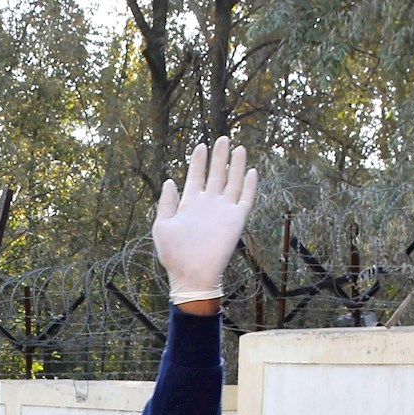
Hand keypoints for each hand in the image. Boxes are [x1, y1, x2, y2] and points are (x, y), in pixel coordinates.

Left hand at [152, 137, 259, 301]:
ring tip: (238, 147)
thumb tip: (169, 181)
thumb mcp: (162, 226)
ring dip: (235, 166)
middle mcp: (208, 204)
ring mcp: (223, 211)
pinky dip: (249, 185)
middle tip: (223, 138)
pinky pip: (245, 198)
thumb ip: (166, 203)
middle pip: (216, 174)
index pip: (196, 177)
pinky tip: (251, 170)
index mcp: (189, 204)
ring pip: (232, 182)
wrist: (192, 275)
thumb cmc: (174, 255)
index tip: (201, 145)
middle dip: (219, 157)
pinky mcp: (236, 220)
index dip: (199, 161)